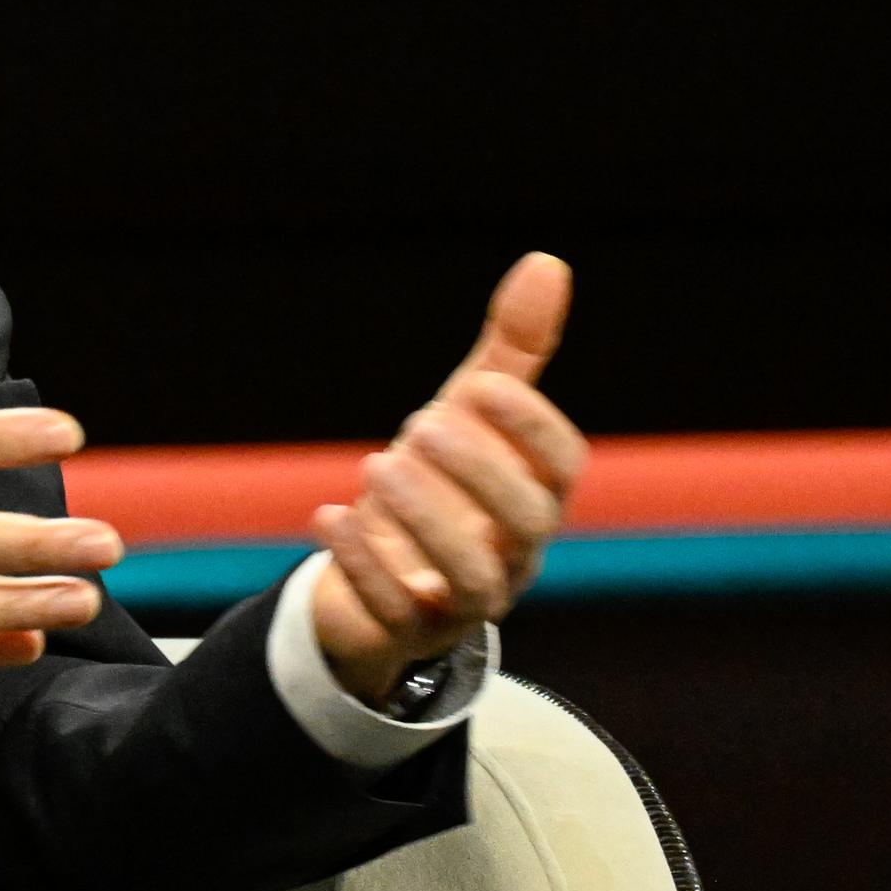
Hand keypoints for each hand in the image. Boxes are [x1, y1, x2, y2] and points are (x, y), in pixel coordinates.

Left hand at [308, 253, 590, 702]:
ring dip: (424, 519)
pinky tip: (328, 515)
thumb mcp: (469, 414)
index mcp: (536, 495)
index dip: (531, 427)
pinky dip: (363, 563)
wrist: (381, 574)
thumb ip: (510, 349)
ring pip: (471, 578)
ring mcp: (466, 599)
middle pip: (525, 522)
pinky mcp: (410, 629)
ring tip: (377, 464)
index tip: (483, 384)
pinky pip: (397, 610)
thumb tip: (546, 262)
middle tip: (421, 423)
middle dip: (477, 470)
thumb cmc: (442, 484)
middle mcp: (514, 552)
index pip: (562, 465)